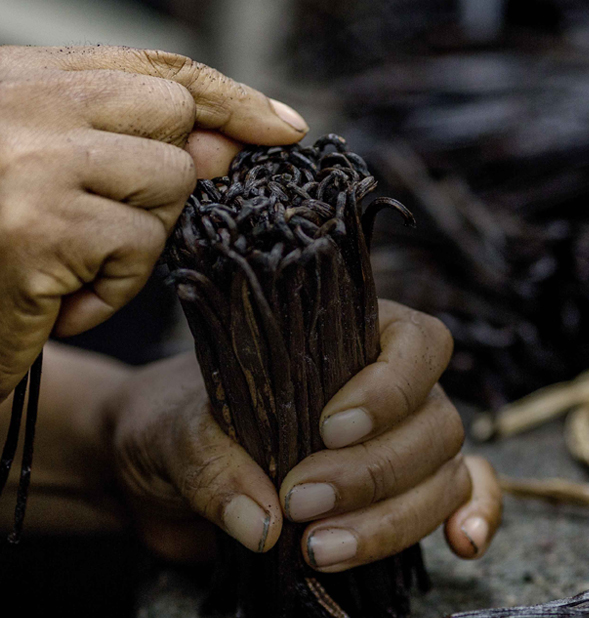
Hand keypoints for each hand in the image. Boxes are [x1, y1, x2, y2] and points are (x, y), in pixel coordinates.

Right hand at [0, 45, 307, 401]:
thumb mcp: (64, 180)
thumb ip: (137, 150)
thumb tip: (229, 146)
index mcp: (26, 80)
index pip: (155, 67)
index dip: (228, 98)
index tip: (282, 126)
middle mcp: (23, 103)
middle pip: (175, 119)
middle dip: (165, 183)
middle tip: (103, 222)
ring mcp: (31, 161)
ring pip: (169, 184)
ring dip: (137, 241)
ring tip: (73, 265)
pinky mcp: (41, 227)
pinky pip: (139, 246)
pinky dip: (114, 287)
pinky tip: (60, 298)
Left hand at [108, 300, 501, 565]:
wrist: (159, 473)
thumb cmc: (171, 426)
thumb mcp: (173, 433)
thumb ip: (213, 468)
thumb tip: (266, 524)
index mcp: (346, 338)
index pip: (415, 344)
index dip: (389, 387)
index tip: (329, 429)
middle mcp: (388, 389)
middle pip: (434, 422)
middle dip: (373, 472)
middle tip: (300, 503)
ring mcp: (400, 444)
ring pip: (443, 473)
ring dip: (395, 519)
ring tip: (320, 551)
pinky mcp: (398, 497)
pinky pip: (459, 497)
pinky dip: (473, 516)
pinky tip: (461, 547)